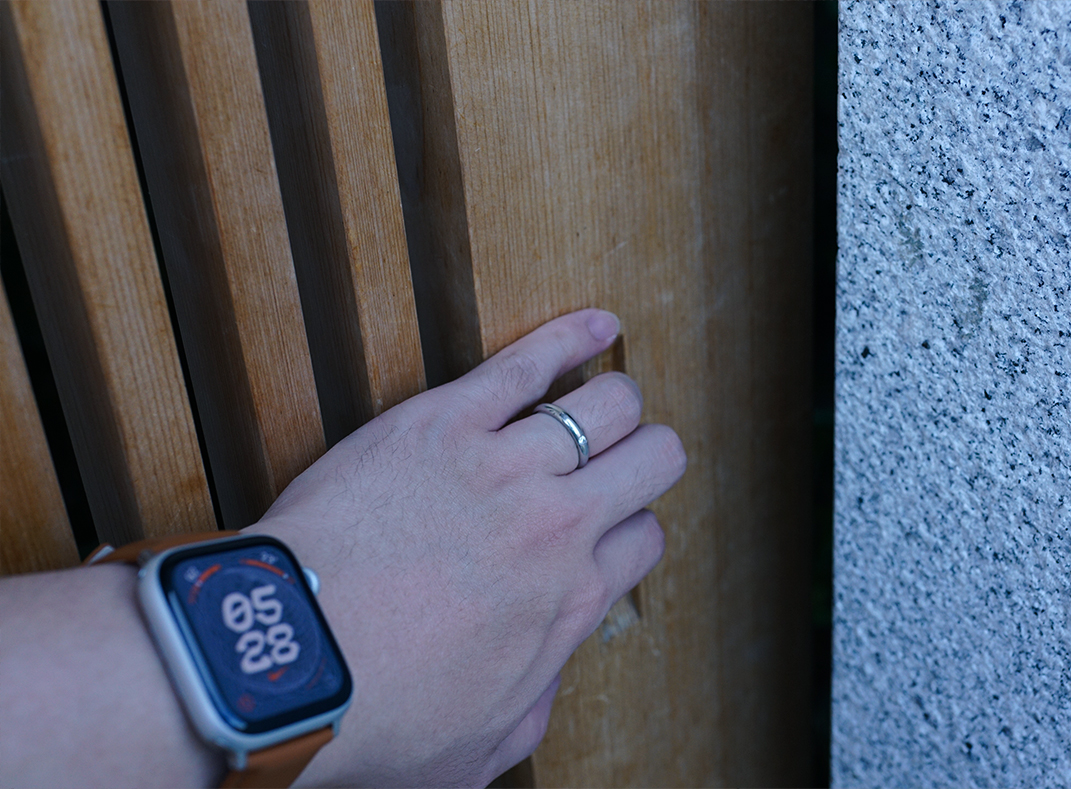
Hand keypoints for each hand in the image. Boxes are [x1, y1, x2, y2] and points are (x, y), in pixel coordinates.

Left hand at [247, 309, 685, 786]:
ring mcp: (508, 467)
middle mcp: (558, 527)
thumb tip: (547, 677)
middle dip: (647, 453)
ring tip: (602, 398)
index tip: (608, 524)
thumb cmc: (371, 716)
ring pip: (609, 404)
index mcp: (570, 601)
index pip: (645, 537)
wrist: (287, 663)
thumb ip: (533, 706)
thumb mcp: (478, 748)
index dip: (632, 526)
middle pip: (654, 458)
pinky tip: (596, 326)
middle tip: (621, 455)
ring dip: (613, 401)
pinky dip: (574, 335)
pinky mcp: (448, 421)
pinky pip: (531, 361)